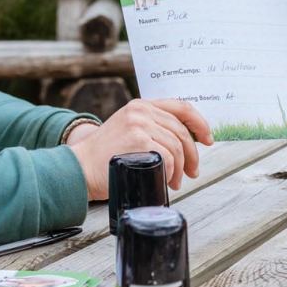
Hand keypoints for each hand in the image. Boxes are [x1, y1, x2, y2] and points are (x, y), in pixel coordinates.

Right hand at [68, 98, 213, 198]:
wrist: (78, 168)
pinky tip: (166, 181)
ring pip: (177, 147)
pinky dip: (171, 172)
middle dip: (192, 155)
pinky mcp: (138, 141)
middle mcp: (141, 111)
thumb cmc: (104, 156)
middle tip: (192, 172)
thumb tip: (184, 141)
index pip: (181, 107)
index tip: (208, 139)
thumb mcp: (128, 130)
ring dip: (181, 168)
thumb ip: (151, 128)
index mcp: (141, 105)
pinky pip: (167, 158)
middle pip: (182, 131)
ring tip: (175, 181)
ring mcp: (139, 125)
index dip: (199, 123)